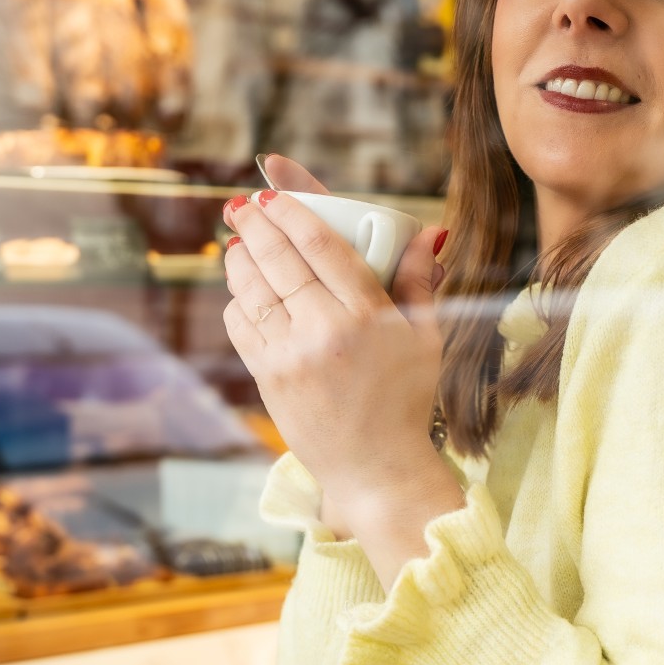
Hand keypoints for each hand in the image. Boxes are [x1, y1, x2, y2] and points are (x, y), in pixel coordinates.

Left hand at [222, 173, 462, 585]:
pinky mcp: (269, 378)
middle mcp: (325, 330)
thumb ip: (420, 282)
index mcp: (366, 314)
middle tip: (242, 207)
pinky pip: (241, 326)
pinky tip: (243, 292)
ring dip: (239, 259)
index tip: (274, 196)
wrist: (376, 469)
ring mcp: (291, 355)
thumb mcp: (426, 340)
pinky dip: (237, 303)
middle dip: (255, 225)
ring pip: (252, 289)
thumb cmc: (406, 401)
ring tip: (237, 243)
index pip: (322, 245)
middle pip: (279, 259)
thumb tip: (426, 232)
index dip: (293, 211)